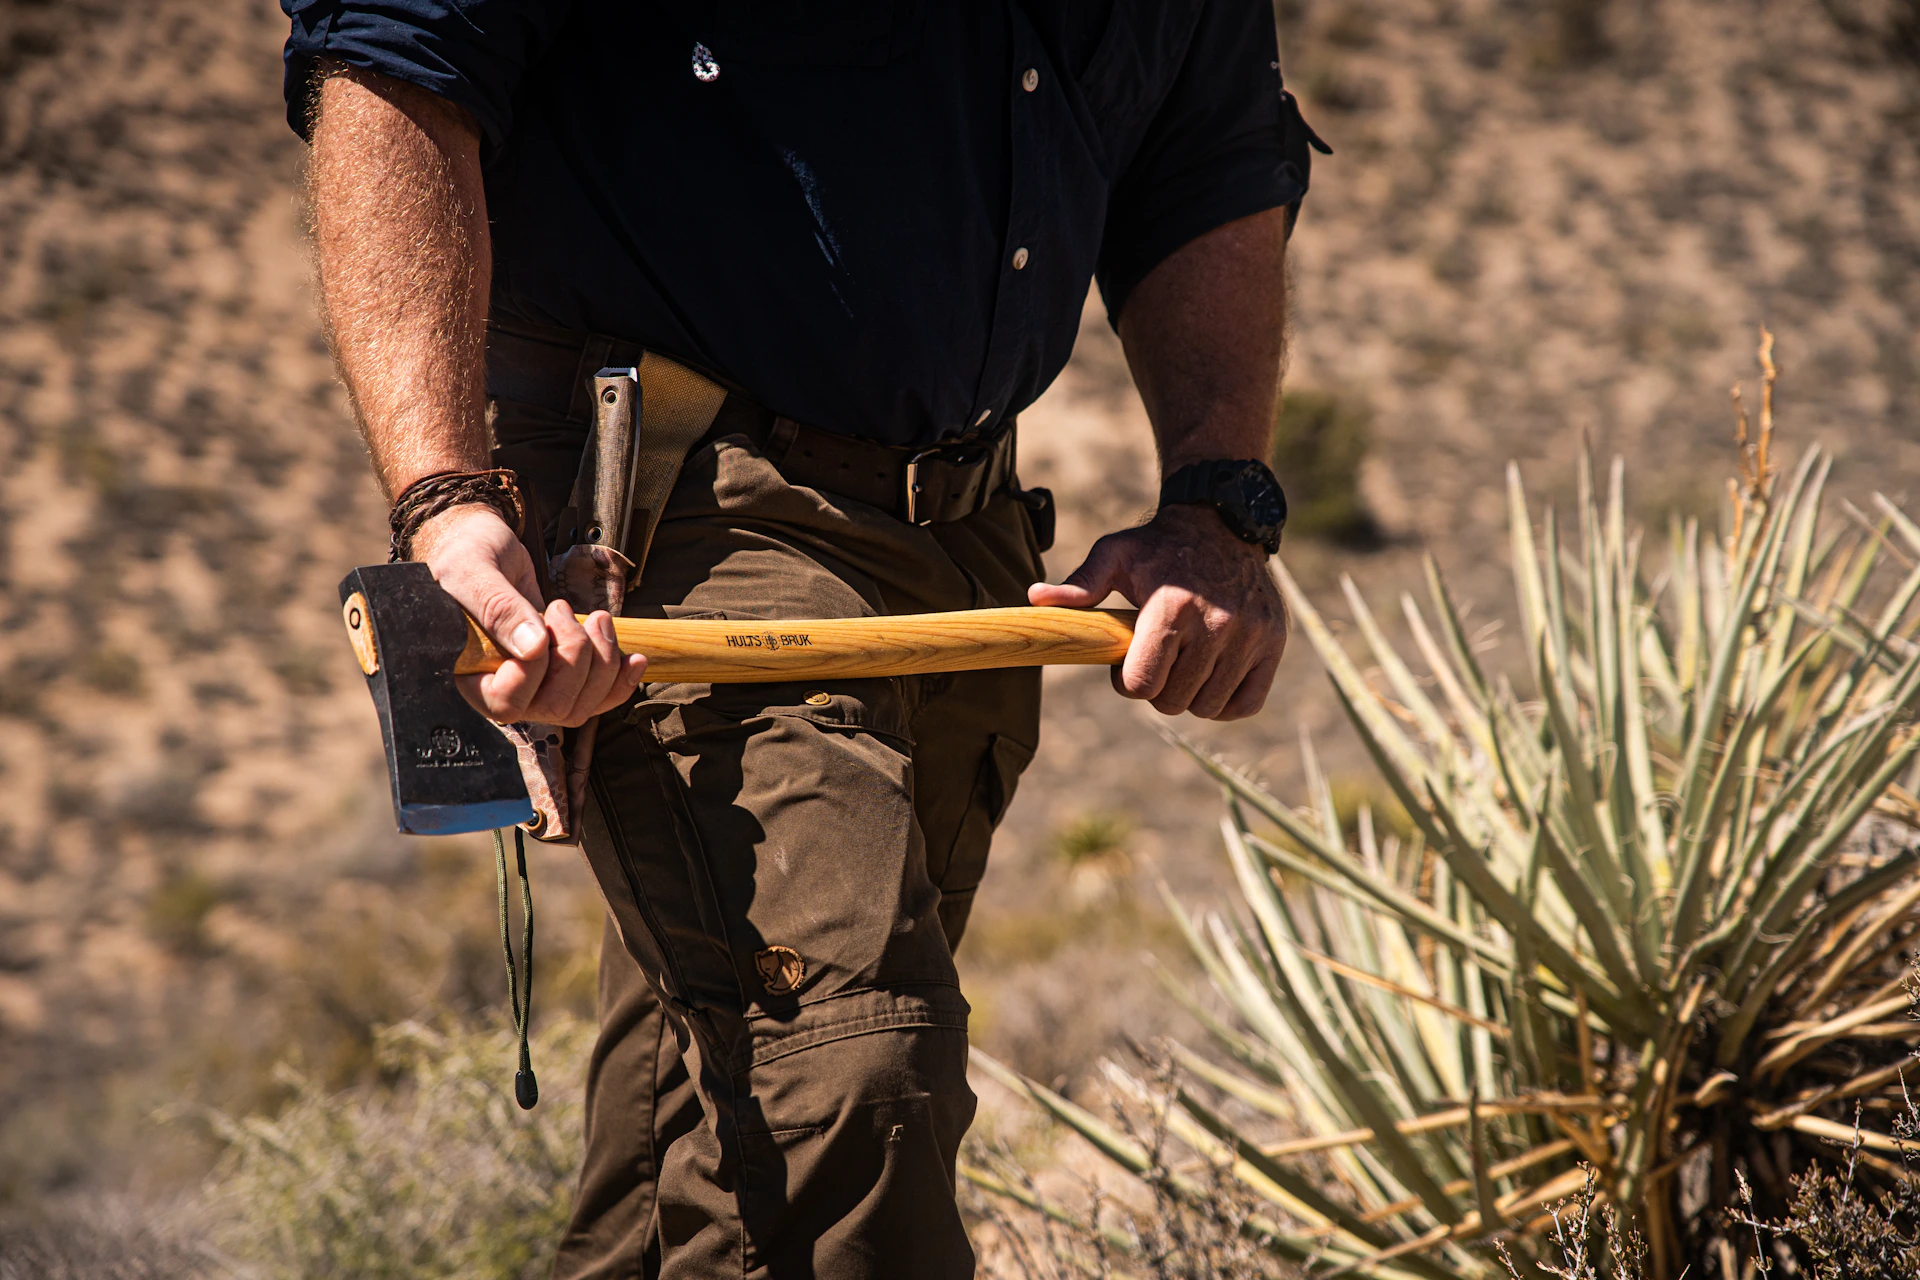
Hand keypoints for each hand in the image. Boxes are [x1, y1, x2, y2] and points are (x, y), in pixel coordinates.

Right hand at [411, 505, 646, 725]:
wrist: (485, 544)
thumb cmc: (465, 553)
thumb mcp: (473, 571)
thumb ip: (498, 608)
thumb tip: (533, 649)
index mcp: (468, 672)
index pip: (506, 702)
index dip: (534, 672)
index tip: (542, 628)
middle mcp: (501, 687)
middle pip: (553, 707)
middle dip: (576, 659)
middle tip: (565, 611)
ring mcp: (534, 685)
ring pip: (580, 706)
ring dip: (602, 663)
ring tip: (597, 619)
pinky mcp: (561, 673)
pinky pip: (596, 697)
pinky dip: (620, 680)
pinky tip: (634, 658)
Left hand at [1028, 504, 1286, 720]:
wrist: (1222, 522)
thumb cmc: (1159, 546)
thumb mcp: (1115, 554)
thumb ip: (1080, 584)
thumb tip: (1035, 600)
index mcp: (1172, 608)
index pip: (1141, 686)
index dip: (1126, 681)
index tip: (1127, 663)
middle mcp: (1216, 624)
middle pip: (1172, 702)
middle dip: (1157, 688)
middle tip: (1157, 660)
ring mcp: (1250, 636)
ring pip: (1208, 707)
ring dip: (1189, 695)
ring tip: (1183, 664)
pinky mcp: (1274, 643)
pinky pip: (1245, 703)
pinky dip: (1226, 701)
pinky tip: (1211, 676)